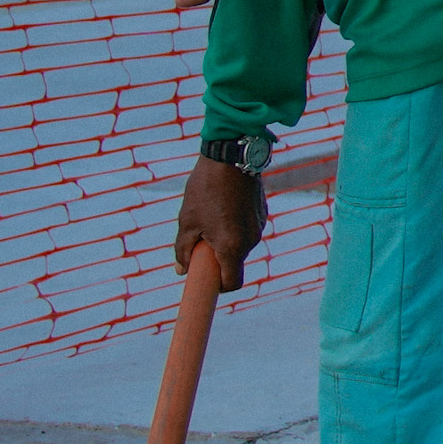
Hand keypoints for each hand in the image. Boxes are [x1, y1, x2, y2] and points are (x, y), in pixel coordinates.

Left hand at [177, 156, 263, 286]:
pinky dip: (234, 227)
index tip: (205, 281)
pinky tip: (221, 206)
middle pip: (235, 263)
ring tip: (209, 218)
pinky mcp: (261, 213)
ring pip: (240, 245)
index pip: (232, 283)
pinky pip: (246, 230)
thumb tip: (181, 271)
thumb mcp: (187, 221)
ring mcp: (258, 226)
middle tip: (200, 242)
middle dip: (217, 260)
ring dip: (225, 241)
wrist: (231, 155)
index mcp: (232, 247)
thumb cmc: (205, 188)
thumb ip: (183, 251)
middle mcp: (250, 240)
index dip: (218, 288)